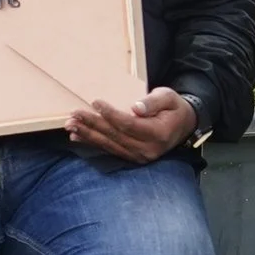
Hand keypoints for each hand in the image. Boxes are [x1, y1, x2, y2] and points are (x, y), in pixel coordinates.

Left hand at [67, 86, 198, 163]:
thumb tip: (135, 108)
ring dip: (88, 135)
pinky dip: (92, 143)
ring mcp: (139, 156)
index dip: (110, 114)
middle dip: (92, 125)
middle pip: (115, 136)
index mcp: (158, 133)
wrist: (183, 125)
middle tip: (74, 115)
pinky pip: (110, 150)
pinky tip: (77, 138)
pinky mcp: (132, 157)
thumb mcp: (168, 97)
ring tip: (71, 126)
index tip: (95, 102)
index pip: (129, 124)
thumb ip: (153, 102)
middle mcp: (148, 149)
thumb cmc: (173, 107)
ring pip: (109, 145)